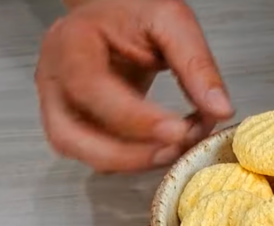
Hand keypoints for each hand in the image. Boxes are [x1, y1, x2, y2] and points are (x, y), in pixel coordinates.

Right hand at [35, 0, 233, 172]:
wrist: (113, 10)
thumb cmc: (134, 11)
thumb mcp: (172, 21)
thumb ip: (197, 65)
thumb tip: (220, 110)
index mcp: (72, 42)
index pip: (91, 88)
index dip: (135, 118)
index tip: (179, 131)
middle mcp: (54, 77)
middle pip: (70, 134)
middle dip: (127, 154)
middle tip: (175, 150)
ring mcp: (55, 103)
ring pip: (79, 152)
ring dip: (128, 163)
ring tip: (172, 151)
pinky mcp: (71, 121)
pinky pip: (92, 153)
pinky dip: (127, 159)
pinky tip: (159, 148)